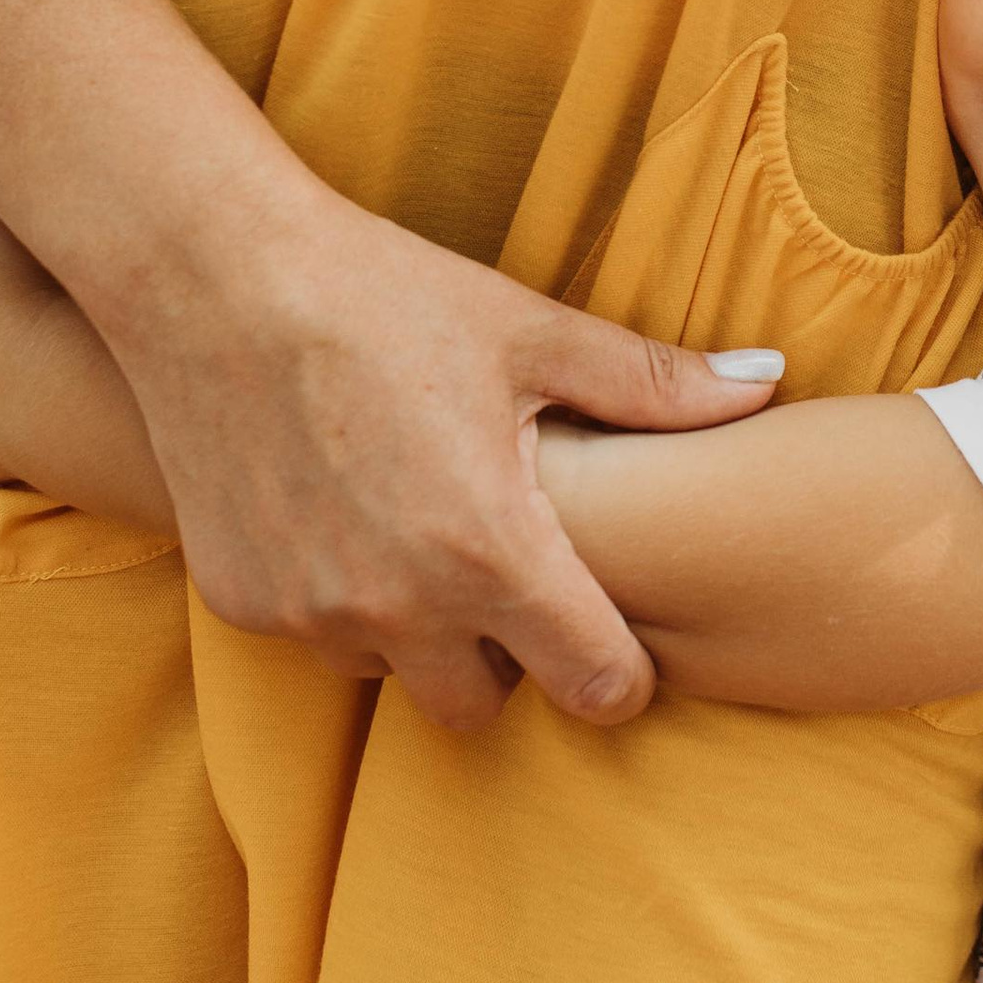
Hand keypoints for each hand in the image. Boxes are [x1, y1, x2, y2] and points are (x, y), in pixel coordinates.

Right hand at [99, 175, 779, 735]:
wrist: (212, 275)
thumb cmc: (385, 294)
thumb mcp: (531, 333)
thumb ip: (655, 383)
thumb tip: (769, 384)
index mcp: (492, 552)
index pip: (598, 684)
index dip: (622, 668)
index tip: (617, 623)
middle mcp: (400, 608)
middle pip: (491, 707)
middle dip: (513, 659)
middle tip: (512, 571)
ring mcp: (312, 616)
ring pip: (398, 675)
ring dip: (421, 631)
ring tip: (423, 529)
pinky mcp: (242, 604)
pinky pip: (319, 638)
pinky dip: (340, 600)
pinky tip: (342, 511)